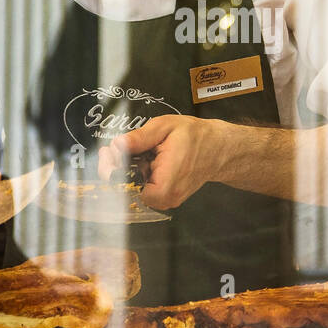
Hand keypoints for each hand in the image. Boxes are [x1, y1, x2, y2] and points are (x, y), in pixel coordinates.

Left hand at [98, 115, 227, 210]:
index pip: (127, 190)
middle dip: (118, 168)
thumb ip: (140, 138)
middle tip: (117, 148)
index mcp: (167, 183)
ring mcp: (168, 200)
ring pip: (135, 189)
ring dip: (130, 170)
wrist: (219, 148)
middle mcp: (168, 198)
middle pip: (128, 190)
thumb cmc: (196, 137)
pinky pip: (144, 188)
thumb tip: (117, 145)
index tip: (109, 152)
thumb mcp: (166, 128)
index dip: (113, 172)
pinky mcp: (167, 198)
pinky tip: (148, 159)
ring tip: (141, 152)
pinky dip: (140, 174)